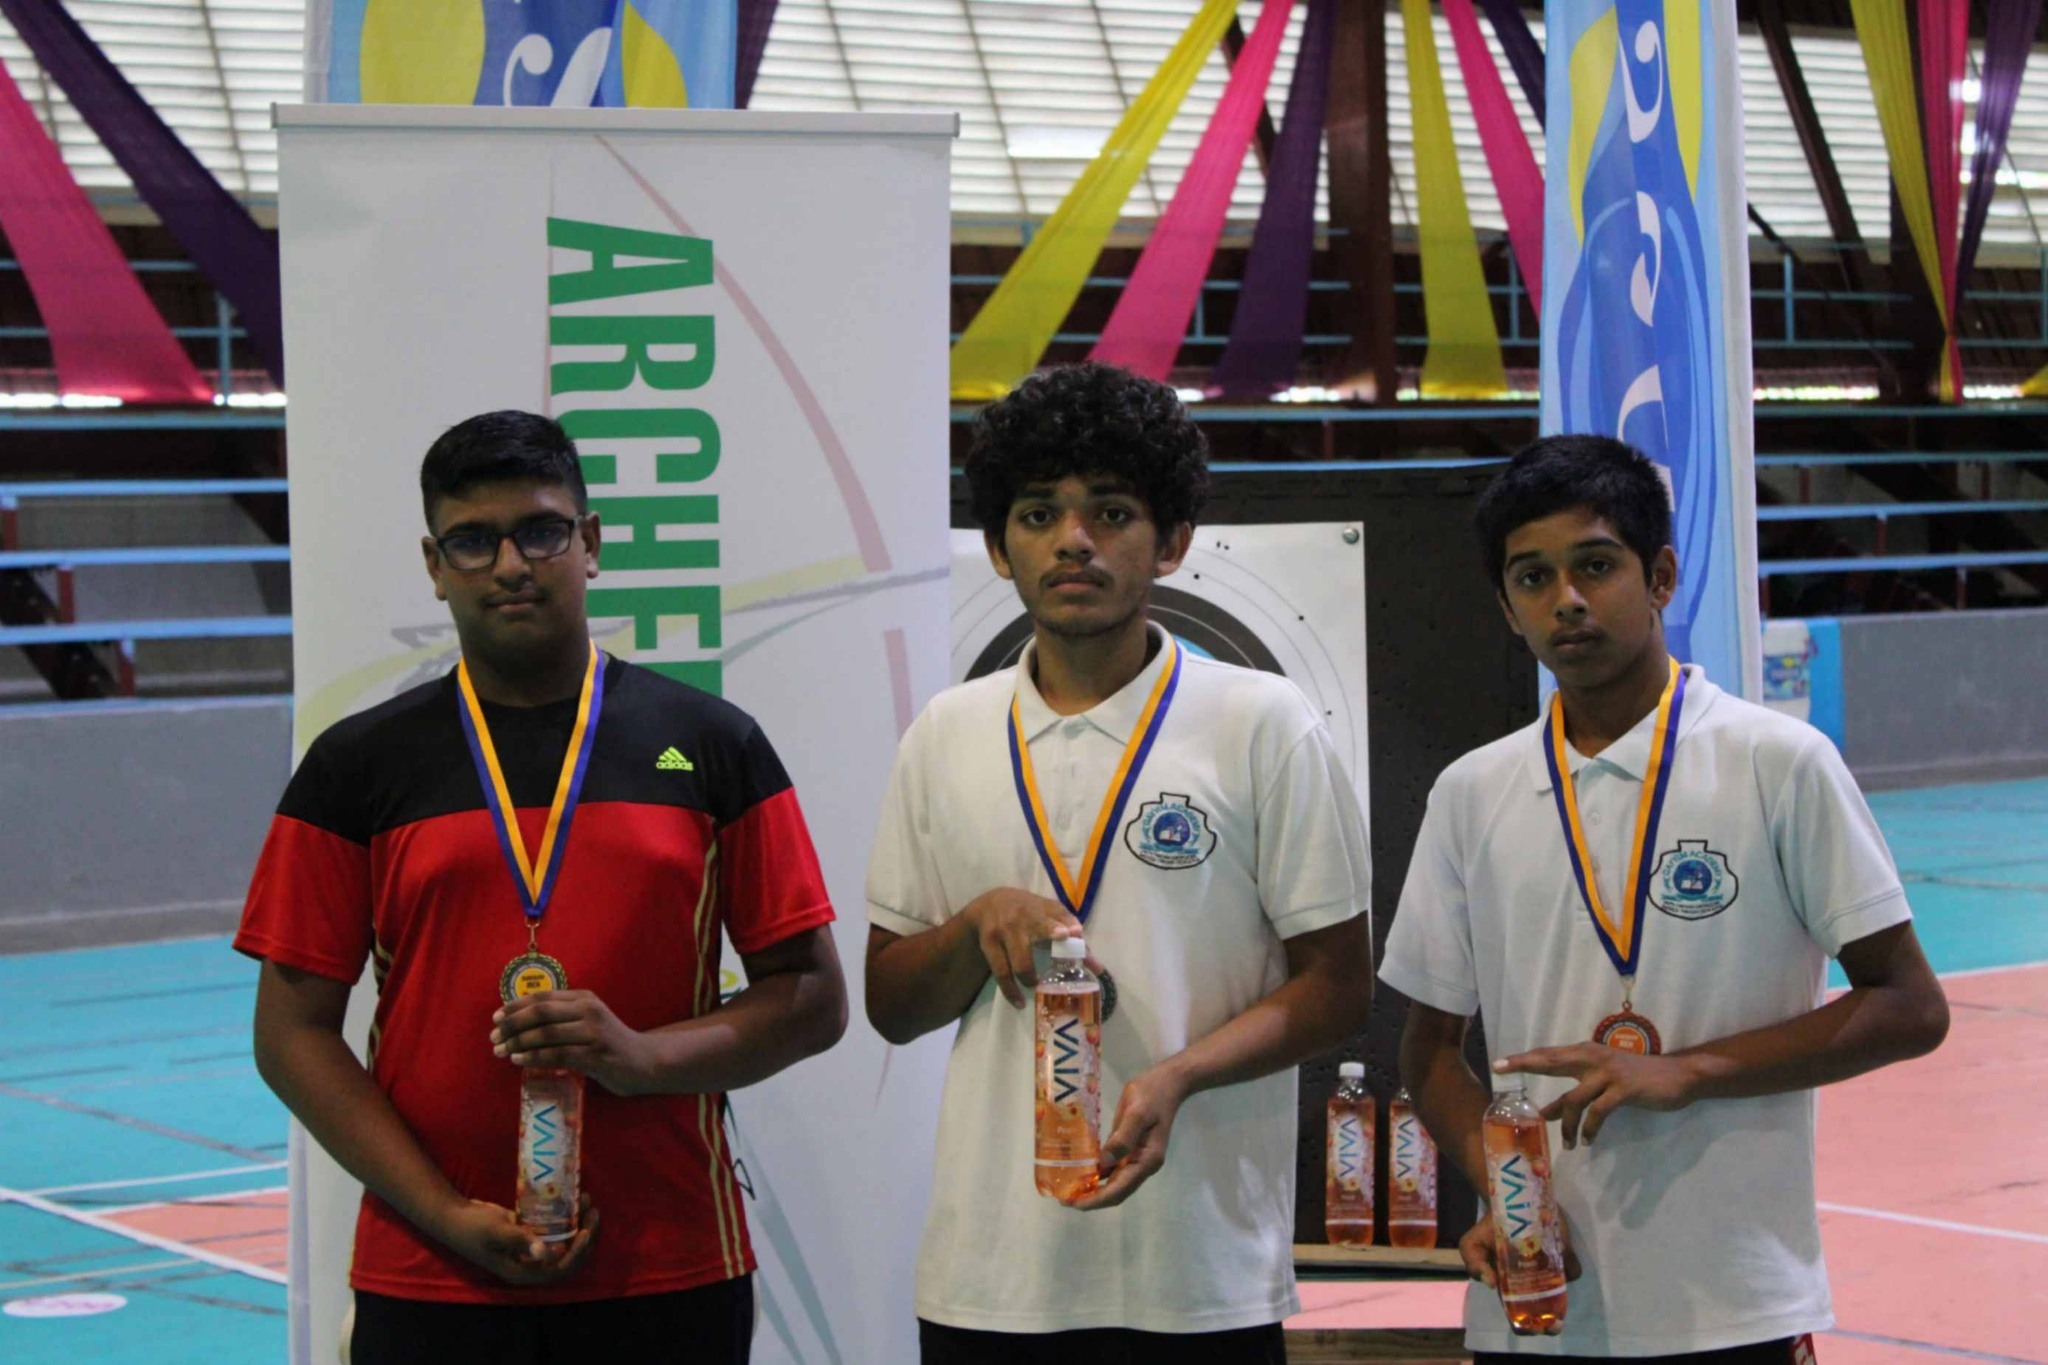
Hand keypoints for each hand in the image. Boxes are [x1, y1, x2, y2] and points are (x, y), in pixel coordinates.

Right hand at [431, 1195, 599, 1285]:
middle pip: (566, 1257)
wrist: (454, 1216)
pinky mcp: (528, 1233)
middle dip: (584, 1237)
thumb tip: (547, 1253)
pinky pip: (552, 1228)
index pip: (558, 1271)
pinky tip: (572, 1198)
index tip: (586, 1231)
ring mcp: (529, 1248)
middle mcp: (529, 1263)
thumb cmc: (473, 1228)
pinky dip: (564, 1216)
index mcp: (522, 1272)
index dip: (577, 1254)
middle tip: (594, 1213)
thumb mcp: (497, 1232)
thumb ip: (521, 1241)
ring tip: (587, 1200)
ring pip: (562, 1241)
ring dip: (578, 1224)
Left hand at [493, 991, 652, 1096]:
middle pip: (542, 1012)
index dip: (516, 1005)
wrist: (643, 1062)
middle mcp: (589, 1010)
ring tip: (500, 1051)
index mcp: (585, 998)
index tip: (496, 1017)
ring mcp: (594, 1033)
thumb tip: (519, 1021)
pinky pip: (557, 1055)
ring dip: (518, 1042)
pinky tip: (518, 1059)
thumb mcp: (588, 1020)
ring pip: (546, 1034)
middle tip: (494, 1037)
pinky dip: (533, 1057)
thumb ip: (562, 1017)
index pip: (543, 996)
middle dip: (512, 1024)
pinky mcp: (596, 1055)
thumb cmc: (608, 1043)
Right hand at [962, 888, 1080, 1007]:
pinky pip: (1001, 972)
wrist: (989, 905)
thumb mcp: (1050, 919)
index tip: (1072, 932)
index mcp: (1044, 910)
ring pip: (1020, 960)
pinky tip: (1019, 1002)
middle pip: (1038, 925)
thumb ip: (1074, 942)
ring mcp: (1005, 930)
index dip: (1065, 923)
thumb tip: (1098, 969)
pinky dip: (1010, 990)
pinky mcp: (989, 944)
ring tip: (1035, 986)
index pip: (1058, 914)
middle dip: (1049, 933)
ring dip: (1029, 978)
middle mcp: (1025, 916)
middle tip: (1061, 939)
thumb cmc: (1030, 914)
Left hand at [1068, 1064, 1187, 1210]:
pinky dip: (1098, 1174)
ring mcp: (1137, 1158)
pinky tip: (1081, 1172)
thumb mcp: (1136, 1113)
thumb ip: (1121, 1139)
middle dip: (1092, 1199)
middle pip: (1116, 1191)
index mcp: (1147, 1160)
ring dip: (1094, 1189)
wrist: (1168, 1082)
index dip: (1096, 1199)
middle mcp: (1143, 1165)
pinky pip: (1113, 1168)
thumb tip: (1103, 1164)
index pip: (1119, 1189)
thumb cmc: (1152, 1095)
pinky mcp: (1131, 1149)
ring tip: (1069, 1190)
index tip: (1074, 1203)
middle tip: (1065, 1200)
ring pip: (1114, 1182)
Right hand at [1459, 1208, 1581, 1320]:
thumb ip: (1474, 1264)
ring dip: (1562, 1299)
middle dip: (1549, 1323)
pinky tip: (1561, 1265)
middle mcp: (1533, 1282)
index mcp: (1511, 1287)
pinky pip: (1572, 1269)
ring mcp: (1550, 1269)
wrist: (1508, 1202)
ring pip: (1561, 1292)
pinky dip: (1569, 1270)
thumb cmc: (1489, 1229)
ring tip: (1556, 1299)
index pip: (1520, 1317)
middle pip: (1545, 1312)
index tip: (1534, 1328)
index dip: (1527, 1327)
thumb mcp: (1472, 1245)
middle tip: (1552, 1325)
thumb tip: (1492, 1283)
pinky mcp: (1565, 1254)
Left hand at [1496, 1046, 1697, 1148]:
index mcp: (1587, 1054)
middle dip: (1525, 1066)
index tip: (1499, 1064)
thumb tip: (1547, 1111)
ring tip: (1567, 1144)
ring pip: (1574, 1099)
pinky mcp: (1624, 1089)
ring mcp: (1608, 1072)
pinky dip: (1590, 1129)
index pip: (1549, 1055)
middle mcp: (1593, 1058)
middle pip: (1551, 1062)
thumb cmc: (1639, 1078)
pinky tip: (1589, 1141)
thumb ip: (1578, 1092)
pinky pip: (1598, 1112)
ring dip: (1566, 1125)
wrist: (1680, 1075)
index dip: (1524, 1059)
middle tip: (1500, 1071)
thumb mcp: (1603, 1082)